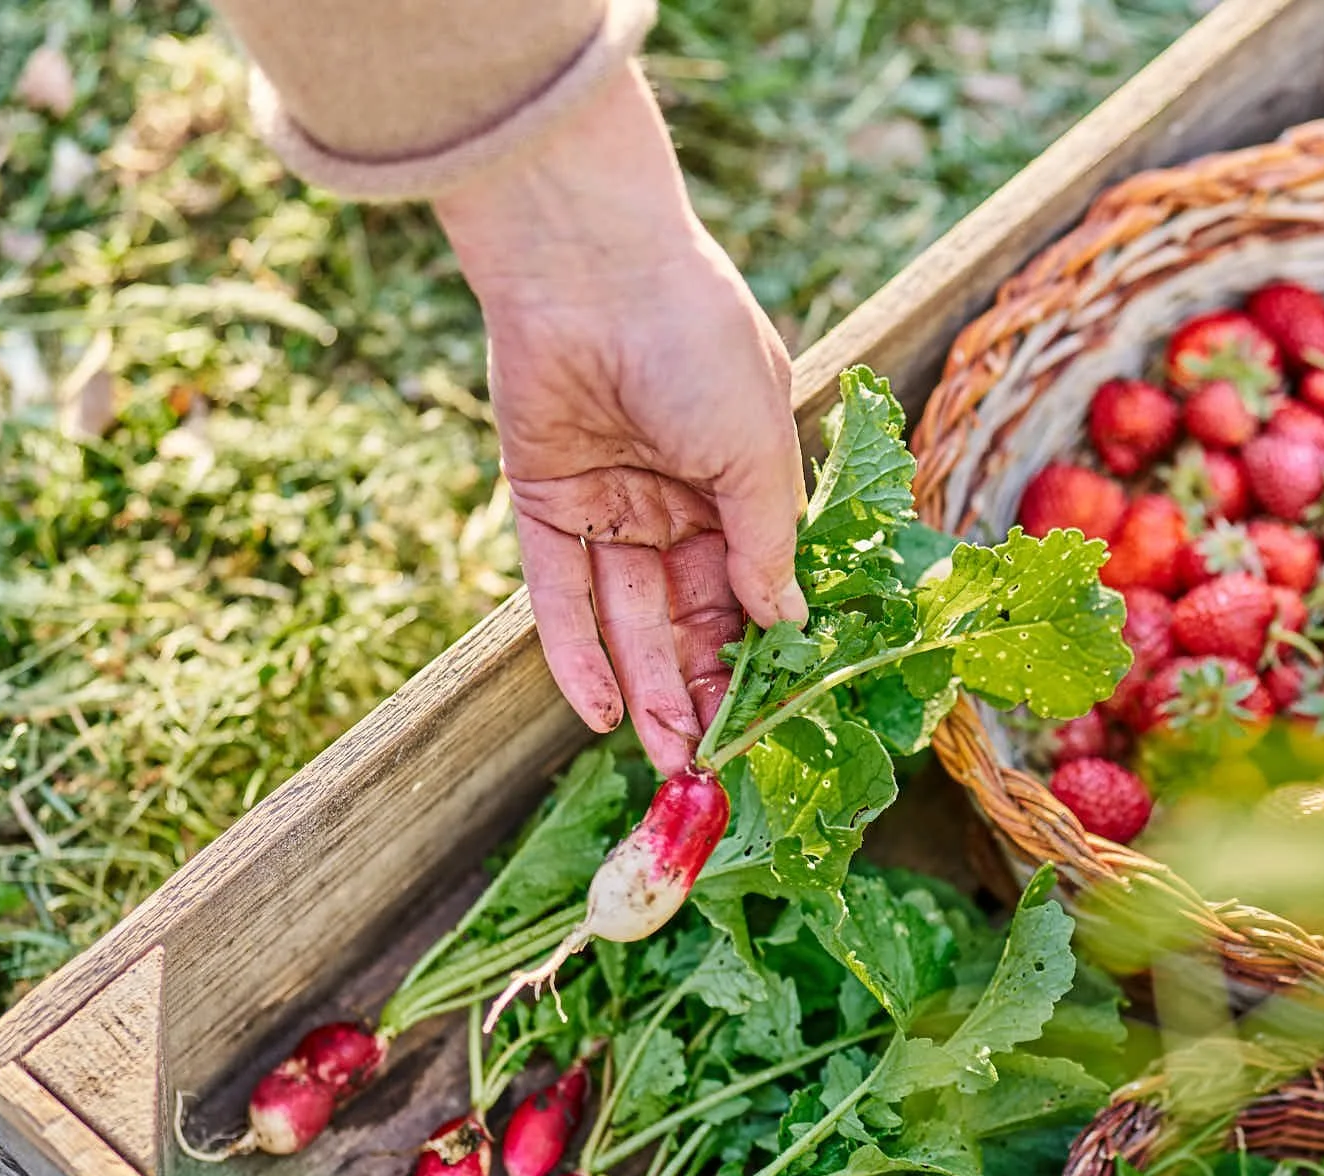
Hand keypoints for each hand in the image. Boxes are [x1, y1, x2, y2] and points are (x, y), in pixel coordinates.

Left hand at [434, 68, 805, 776]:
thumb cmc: (695, 340)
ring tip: (663, 755)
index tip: (761, 719)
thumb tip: (784, 621)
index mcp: (738, 478)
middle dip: (696, 687)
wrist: (588, 265)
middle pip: (685, 614)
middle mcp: (673, 496)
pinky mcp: (540, 500)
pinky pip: (557, 594)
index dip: (753, 655)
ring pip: (626, 616)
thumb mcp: (755, 450)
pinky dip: (575, 652)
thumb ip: (766, 543)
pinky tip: (598, 712)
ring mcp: (606, 500)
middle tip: (706, 762)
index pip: (748, 587)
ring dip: (644, 686)